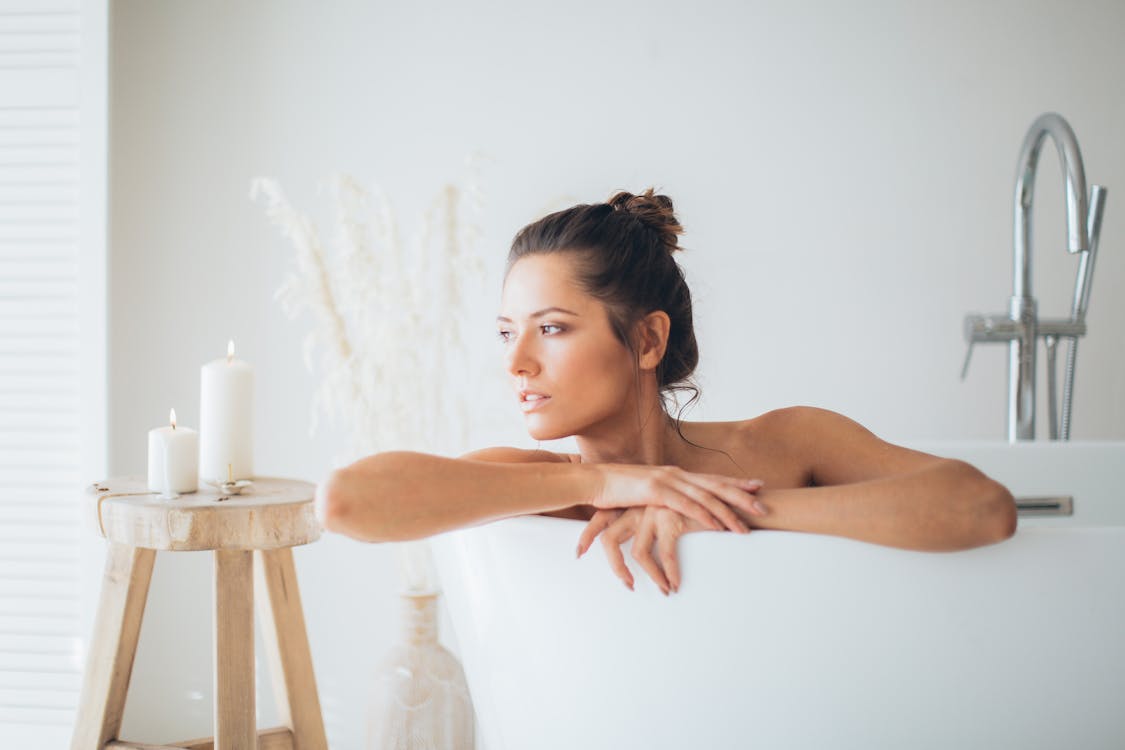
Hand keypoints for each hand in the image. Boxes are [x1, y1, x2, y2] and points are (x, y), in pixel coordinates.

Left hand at [575, 504, 756, 594]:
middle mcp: (641, 505)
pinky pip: (663, 555)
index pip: (603, 517)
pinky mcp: (671, 519)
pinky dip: (668, 573)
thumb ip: (649, 521)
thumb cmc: (697, 509)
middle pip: (610, 535)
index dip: (589, 534)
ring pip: (637, 552)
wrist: (728, 496)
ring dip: (649, 577)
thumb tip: (633, 543)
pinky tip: (674, 585)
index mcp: (636, 502)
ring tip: (662, 590)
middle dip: (612, 564)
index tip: (578, 553)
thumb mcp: (667, 511)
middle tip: (626, 585)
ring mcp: (655, 511)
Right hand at [590, 463, 765, 532]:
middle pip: (716, 485)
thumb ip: (664, 495)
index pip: (712, 478)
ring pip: (706, 497)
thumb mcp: (647, 491)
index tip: (758, 487)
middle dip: (742, 496)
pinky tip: (718, 525)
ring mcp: (667, 481)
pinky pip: (686, 505)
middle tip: (764, 506)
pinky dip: (704, 515)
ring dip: (728, 511)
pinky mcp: (656, 491)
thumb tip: (677, 505)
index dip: (736, 483)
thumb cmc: (618, 489)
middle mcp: (676, 474)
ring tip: (746, 525)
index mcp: (676, 473)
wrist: (594, 481)